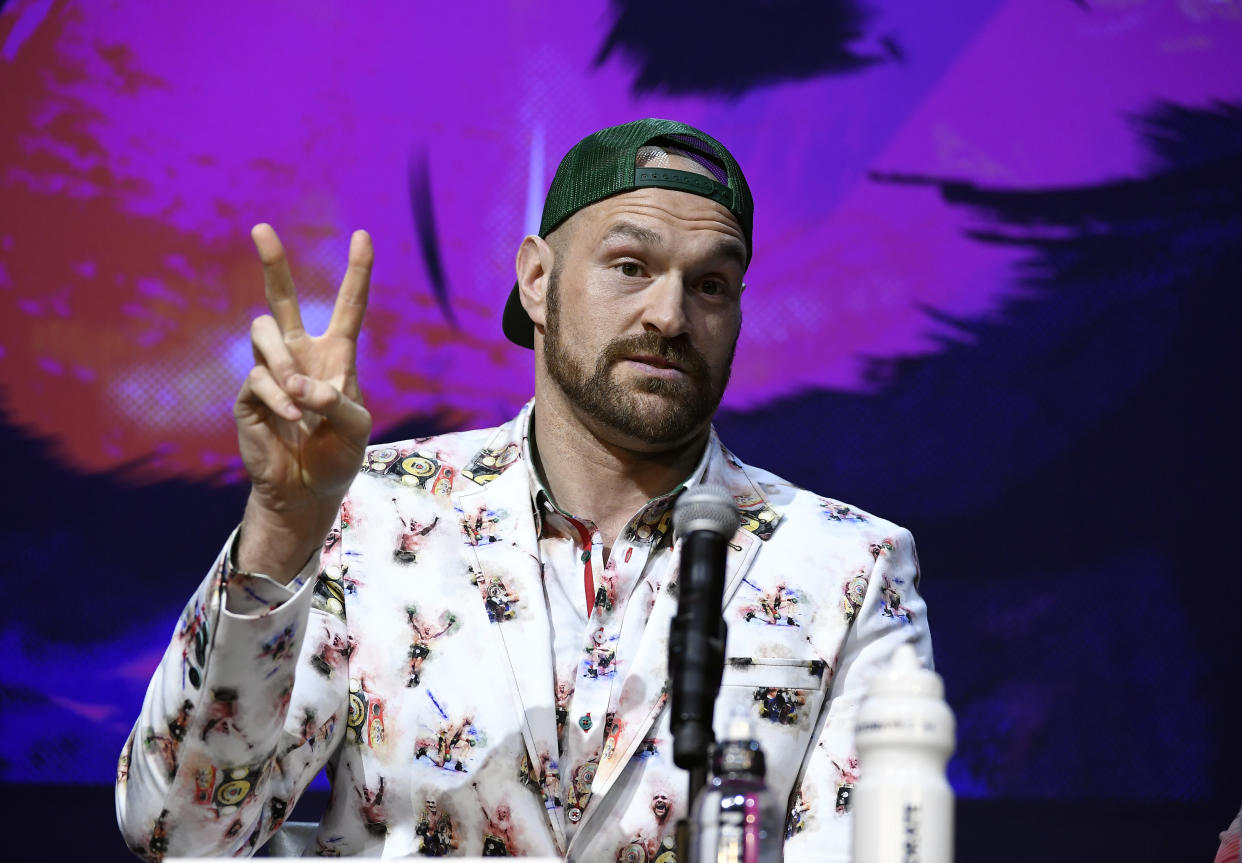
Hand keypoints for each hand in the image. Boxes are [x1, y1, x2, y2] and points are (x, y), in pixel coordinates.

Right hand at [234, 224, 373, 578]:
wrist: (307, 492)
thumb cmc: (337, 456)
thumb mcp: (356, 429)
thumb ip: (339, 402)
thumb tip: (302, 386)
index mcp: (336, 357)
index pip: (349, 307)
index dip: (357, 272)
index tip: (363, 236)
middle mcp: (301, 356)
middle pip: (283, 299)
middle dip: (273, 264)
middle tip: (261, 229)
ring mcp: (272, 373)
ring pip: (265, 333)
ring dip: (284, 363)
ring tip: (301, 401)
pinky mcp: (250, 395)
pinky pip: (258, 378)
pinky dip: (280, 399)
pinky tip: (293, 421)